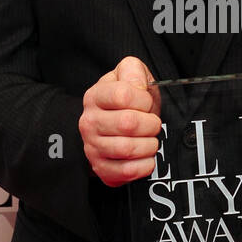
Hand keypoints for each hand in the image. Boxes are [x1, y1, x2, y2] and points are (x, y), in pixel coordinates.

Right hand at [79, 56, 161, 186]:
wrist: (113, 127)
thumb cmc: (126, 103)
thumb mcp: (129, 76)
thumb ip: (133, 71)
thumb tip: (137, 85)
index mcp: (95, 96)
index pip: (123, 95)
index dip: (143, 100)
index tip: (146, 104)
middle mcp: (89, 122)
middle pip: (128, 124)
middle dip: (151, 124)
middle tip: (152, 124)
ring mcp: (93, 147)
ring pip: (128, 149)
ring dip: (149, 145)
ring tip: (149, 139)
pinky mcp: (101, 168)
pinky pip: (127, 171)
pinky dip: (144, 165)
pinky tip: (145, 157)